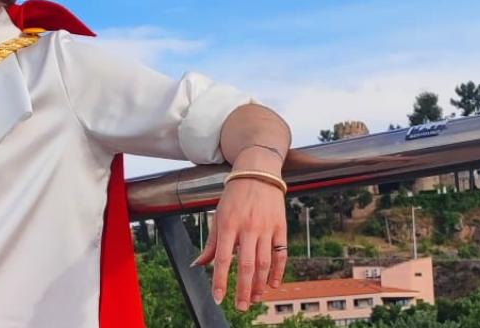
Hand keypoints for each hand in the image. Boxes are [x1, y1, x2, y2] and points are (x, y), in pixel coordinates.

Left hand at [191, 158, 287, 309]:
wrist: (257, 173)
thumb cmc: (234, 197)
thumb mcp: (218, 216)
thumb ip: (211, 243)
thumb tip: (198, 265)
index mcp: (228, 224)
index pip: (222, 258)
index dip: (220, 280)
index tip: (218, 298)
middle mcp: (248, 227)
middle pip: (246, 265)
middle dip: (243, 289)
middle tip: (241, 306)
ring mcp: (266, 227)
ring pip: (264, 262)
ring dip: (260, 284)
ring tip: (255, 299)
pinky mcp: (280, 227)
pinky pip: (281, 253)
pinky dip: (278, 271)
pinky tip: (273, 284)